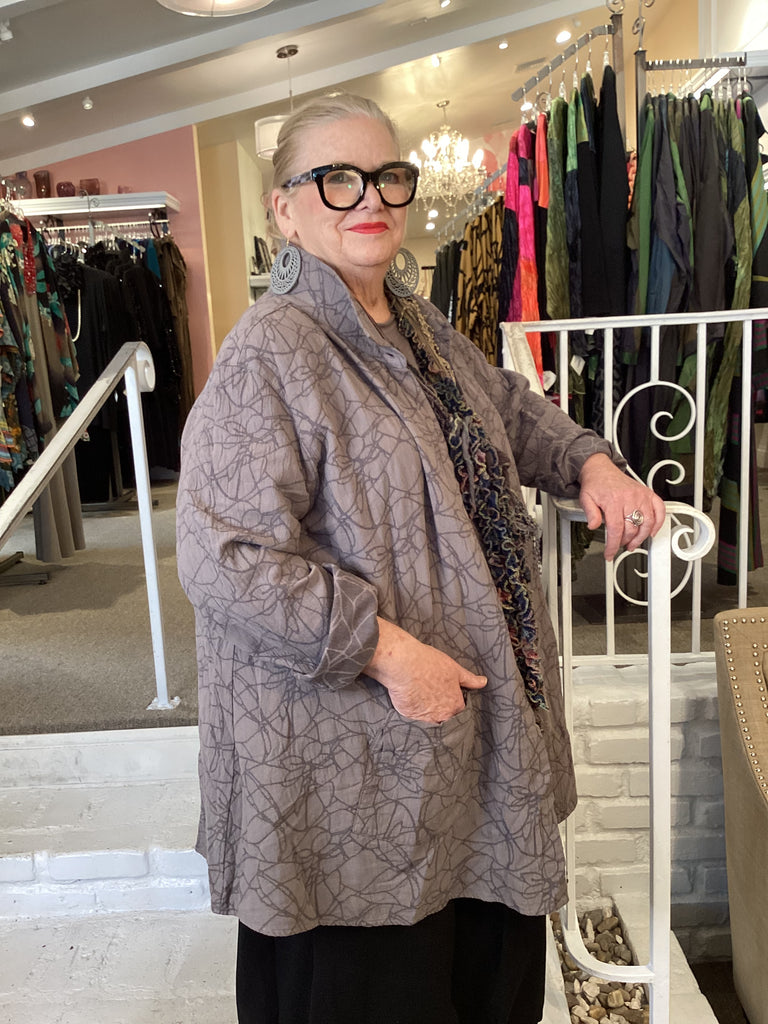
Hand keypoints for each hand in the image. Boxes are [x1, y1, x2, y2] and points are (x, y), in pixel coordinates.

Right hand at [364, 618, 486, 723]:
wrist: (403, 663)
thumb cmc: (430, 664)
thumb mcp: (454, 669)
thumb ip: (470, 679)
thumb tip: (483, 682)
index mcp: (454, 706)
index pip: (459, 707)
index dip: (453, 696)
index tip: (446, 688)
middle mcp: (440, 715)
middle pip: (444, 714)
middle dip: (440, 704)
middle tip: (432, 688)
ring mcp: (422, 716)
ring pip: (428, 714)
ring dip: (426, 705)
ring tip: (421, 688)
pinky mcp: (407, 713)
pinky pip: (413, 711)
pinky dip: (412, 703)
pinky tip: (410, 690)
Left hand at [578, 453, 666, 560]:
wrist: (601, 470)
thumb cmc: (595, 484)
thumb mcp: (585, 499)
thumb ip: (590, 513)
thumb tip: (593, 526)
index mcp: (613, 501)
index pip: (616, 529)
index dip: (613, 545)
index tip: (610, 553)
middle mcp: (630, 498)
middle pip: (632, 529)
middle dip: (625, 542)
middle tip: (619, 546)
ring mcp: (641, 496)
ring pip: (647, 523)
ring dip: (641, 537)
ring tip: (633, 544)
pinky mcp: (648, 493)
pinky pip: (660, 509)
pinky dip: (659, 522)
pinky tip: (652, 531)